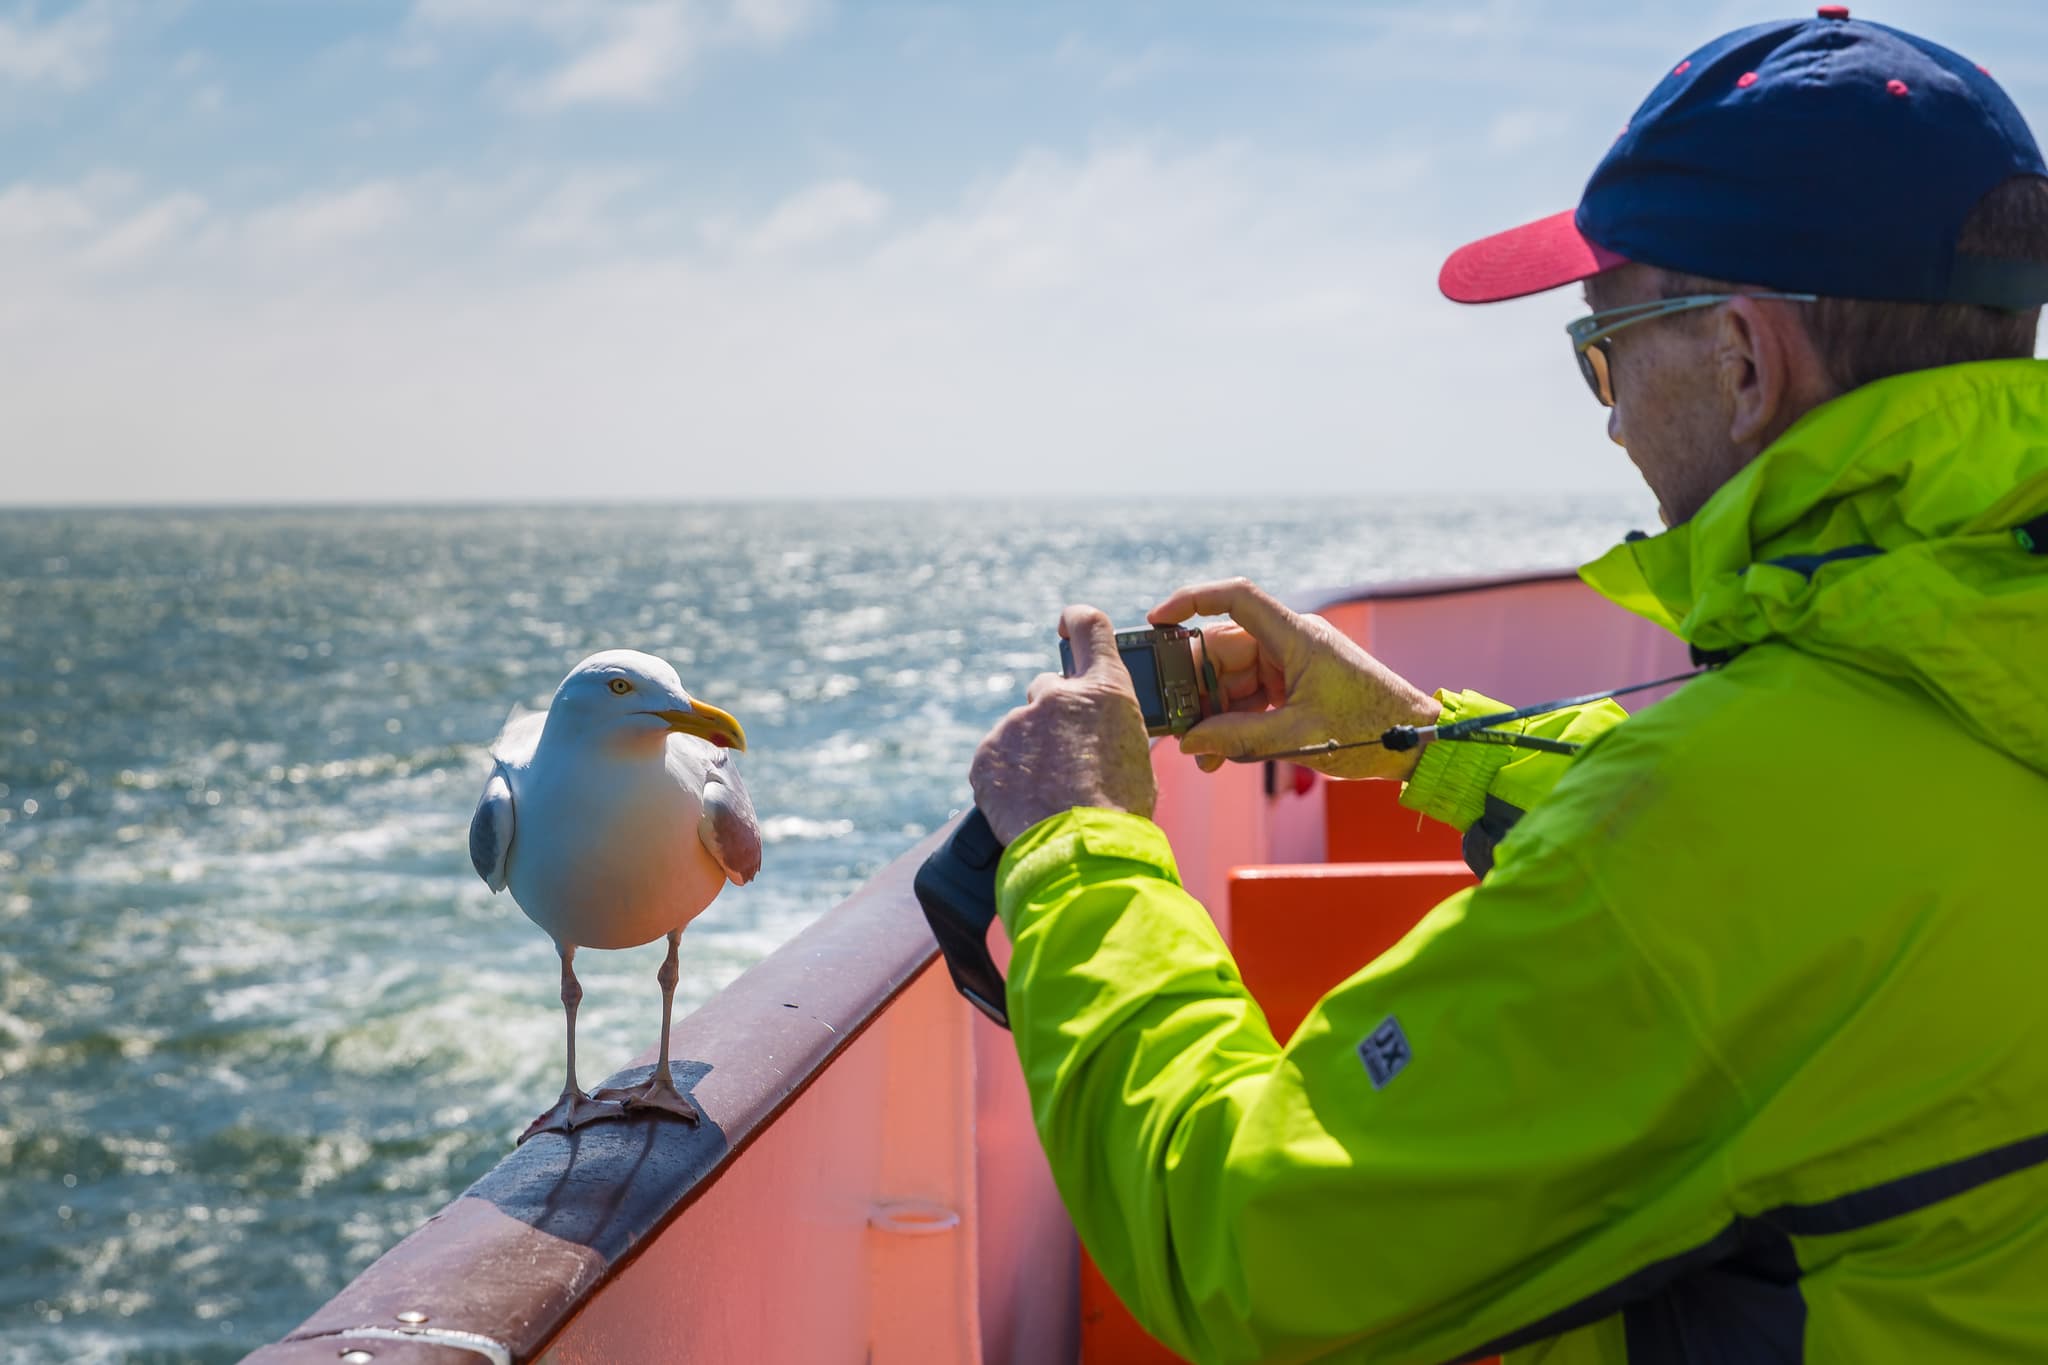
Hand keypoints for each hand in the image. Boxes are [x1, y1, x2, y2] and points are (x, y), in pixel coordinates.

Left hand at [970, 605, 1158, 844]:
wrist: (1080, 853)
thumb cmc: (1120, 813)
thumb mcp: (1135, 757)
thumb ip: (1111, 728)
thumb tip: (1102, 731)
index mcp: (1104, 691)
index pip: (1088, 626)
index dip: (1075, 621)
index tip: (1065, 624)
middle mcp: (1056, 697)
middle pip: (1047, 690)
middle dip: (1053, 718)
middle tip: (1065, 760)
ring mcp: (1017, 724)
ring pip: (1021, 731)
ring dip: (1031, 754)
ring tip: (1049, 794)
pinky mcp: (987, 754)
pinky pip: (996, 758)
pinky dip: (1007, 777)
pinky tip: (1025, 802)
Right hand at [1148, 578, 1441, 780]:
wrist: (1418, 744)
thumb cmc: (1372, 731)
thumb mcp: (1298, 738)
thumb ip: (1238, 738)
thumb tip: (1190, 743)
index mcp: (1297, 636)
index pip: (1236, 598)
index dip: (1191, 600)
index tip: (1157, 621)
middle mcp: (1291, 641)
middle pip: (1224, 649)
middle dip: (1197, 687)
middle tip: (1176, 722)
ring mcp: (1293, 663)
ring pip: (1233, 678)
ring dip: (1214, 714)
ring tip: (1202, 754)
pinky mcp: (1296, 684)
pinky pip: (1251, 696)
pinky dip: (1234, 721)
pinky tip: (1219, 752)